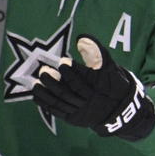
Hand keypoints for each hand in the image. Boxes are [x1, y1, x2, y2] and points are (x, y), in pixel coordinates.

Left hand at [33, 35, 154, 139]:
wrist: (119, 109)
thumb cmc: (112, 84)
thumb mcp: (110, 68)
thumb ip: (97, 53)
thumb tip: (82, 38)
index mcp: (99, 89)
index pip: (84, 80)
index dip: (74, 71)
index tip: (63, 61)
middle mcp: (89, 102)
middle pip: (69, 92)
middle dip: (54, 82)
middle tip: (44, 71)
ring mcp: (80, 111)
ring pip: (60, 102)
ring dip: (46, 93)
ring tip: (35, 83)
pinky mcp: (74, 118)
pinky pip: (57, 111)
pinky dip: (45, 103)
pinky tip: (37, 94)